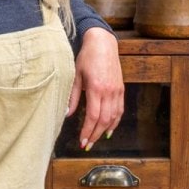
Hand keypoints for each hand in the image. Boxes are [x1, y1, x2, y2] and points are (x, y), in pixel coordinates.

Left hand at [68, 26, 125, 149]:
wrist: (103, 43)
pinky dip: (115, 121)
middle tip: (87, 145)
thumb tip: (66, 114)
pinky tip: (109, 129)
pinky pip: (120, 109)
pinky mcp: (121, 89)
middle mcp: (109, 91)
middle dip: (95, 135)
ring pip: (114, 117)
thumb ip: (73, 95)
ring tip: (96, 139)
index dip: (88, 131)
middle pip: (104, 120)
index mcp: (96, 88)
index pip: (93, 116)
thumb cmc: (87, 57)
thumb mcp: (75, 74)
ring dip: (105, 131)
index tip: (82, 141)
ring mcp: (117, 90)